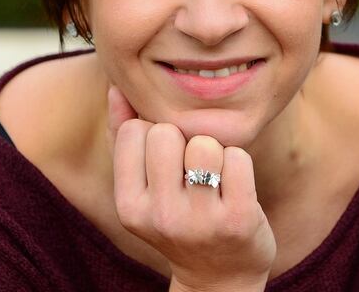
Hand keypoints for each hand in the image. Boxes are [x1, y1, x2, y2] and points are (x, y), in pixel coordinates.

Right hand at [106, 86, 276, 290]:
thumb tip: (117, 87)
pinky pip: (239, 157)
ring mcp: (200, 221)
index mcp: (129, 206)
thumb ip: (123, 136)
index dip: (154, 133)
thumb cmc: (178, 217)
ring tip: (214, 177)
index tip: (165, 160)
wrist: (220, 277)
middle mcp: (160, 217)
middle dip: (184, 139)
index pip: (135, 130)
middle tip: (191, 168)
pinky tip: (235, 186)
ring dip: (215, 151)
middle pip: (167, 132)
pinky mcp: (238, 219)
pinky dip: (241, 163)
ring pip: (205, 142)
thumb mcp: (143, 187)